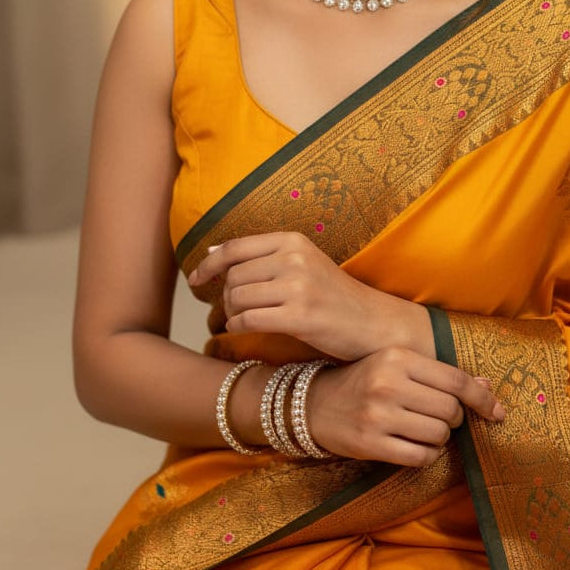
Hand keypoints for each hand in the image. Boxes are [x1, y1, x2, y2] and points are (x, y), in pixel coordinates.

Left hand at [188, 232, 433, 360]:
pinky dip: (238, 327)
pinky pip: (247, 320)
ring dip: (231, 312)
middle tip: (233, 309)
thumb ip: (263, 256)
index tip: (195, 279)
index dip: (208, 263)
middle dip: (225, 295)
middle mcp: (295, 258)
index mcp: (294, 240)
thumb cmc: (333, 296)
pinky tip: (246, 329)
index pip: (235, 247)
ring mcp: (298, 287)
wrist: (374, 324)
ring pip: (236, 298)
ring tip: (242, 319)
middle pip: (233, 276)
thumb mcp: (304, 263)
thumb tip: (213, 250)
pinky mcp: (299, 316)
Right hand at [307, 347, 504, 466]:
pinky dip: (428, 455)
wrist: (315, 404)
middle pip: (450, 409)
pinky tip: (417, 446)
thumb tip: (485, 387)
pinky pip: (421, 457)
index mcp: (398, 357)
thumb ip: (440, 375)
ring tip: (424, 429)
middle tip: (440, 416)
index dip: (482, 399)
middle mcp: (388, 383)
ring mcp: (379, 415)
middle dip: (454, 418)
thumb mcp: (397, 366)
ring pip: (439, 434)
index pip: (455, 380)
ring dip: (440, 437)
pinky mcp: (371, 443)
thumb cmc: (364, 381)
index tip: (498, 412)